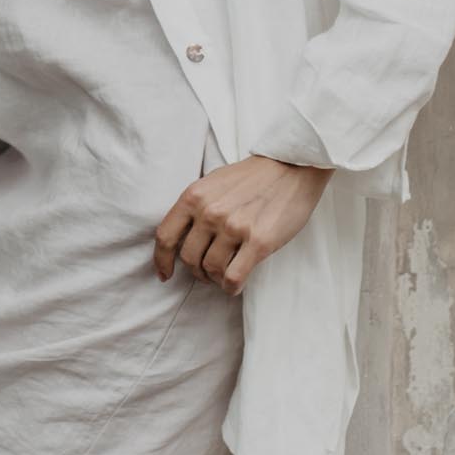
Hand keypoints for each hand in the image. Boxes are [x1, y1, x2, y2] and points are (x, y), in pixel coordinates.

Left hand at [153, 154, 334, 290]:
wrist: (292, 167)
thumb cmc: (252, 177)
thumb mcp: (213, 183)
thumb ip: (196, 207)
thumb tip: (181, 238)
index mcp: (195, 196)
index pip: (166, 236)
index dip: (161, 260)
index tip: (165, 274)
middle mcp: (210, 212)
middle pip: (189, 258)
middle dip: (196, 271)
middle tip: (207, 272)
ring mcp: (234, 227)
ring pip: (212, 270)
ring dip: (216, 278)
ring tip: (224, 275)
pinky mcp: (259, 242)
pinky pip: (234, 277)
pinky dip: (231, 287)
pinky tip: (235, 285)